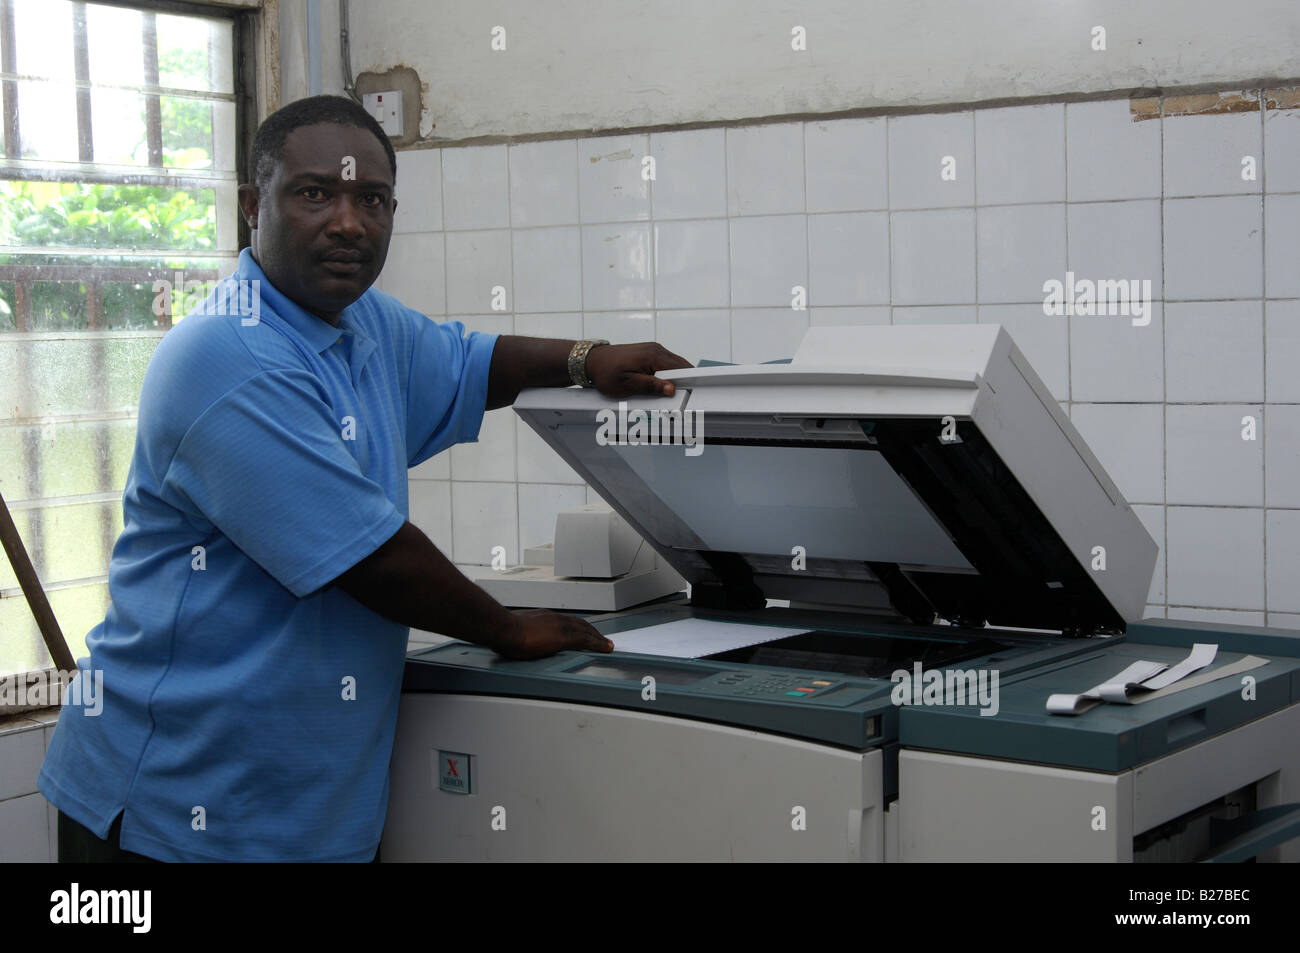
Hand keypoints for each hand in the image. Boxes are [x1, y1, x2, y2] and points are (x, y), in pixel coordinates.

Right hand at [495, 608, 614, 659]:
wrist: (504, 628)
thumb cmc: (505, 630)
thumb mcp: (517, 629)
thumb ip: (524, 633)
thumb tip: (520, 640)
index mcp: (545, 617)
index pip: (567, 621)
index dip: (579, 627)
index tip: (585, 632)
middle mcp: (555, 618)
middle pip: (580, 624)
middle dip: (592, 632)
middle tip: (602, 639)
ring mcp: (561, 626)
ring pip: (587, 631)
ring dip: (599, 638)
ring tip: (608, 644)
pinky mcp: (564, 637)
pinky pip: (587, 640)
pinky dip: (599, 643)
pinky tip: (606, 648)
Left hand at [584, 342, 692, 398]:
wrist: (591, 360)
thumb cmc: (606, 372)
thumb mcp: (628, 384)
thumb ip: (651, 386)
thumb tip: (671, 388)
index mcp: (653, 356)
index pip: (681, 368)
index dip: (689, 381)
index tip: (692, 393)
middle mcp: (656, 349)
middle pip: (680, 366)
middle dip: (683, 381)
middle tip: (680, 398)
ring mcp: (653, 349)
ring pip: (673, 365)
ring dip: (674, 378)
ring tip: (668, 393)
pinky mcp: (648, 352)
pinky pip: (664, 363)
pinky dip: (666, 374)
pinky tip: (660, 384)